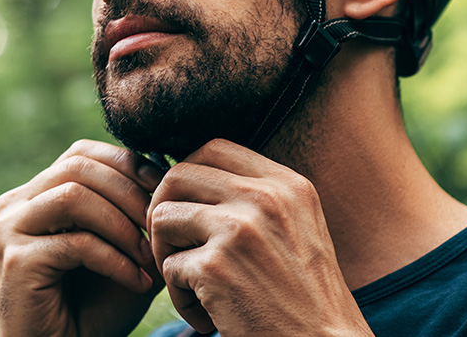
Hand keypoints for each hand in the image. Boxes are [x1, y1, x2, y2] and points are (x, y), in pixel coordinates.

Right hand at [0, 139, 165, 336]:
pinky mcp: (15, 259)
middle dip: (129, 192)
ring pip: (73, 195)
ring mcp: (9, 229)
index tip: (164, 190)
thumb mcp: (124, 250)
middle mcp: (15, 204)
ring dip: (121, 225)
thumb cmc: (96, 307)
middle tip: (160, 224)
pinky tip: (136, 281)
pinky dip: (115, 260)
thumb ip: (135, 211)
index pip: (81, 153)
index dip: (126, 164)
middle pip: (77, 166)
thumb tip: (167, 169)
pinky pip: (75, 242)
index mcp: (36, 194)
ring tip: (147, 256)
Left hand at [147, 139, 372, 336]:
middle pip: (177, 175)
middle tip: (172, 248)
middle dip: (161, 211)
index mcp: (287, 185)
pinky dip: (179, 299)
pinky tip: (207, 317)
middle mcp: (264, 198)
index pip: (212, 148)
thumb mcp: (296, 229)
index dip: (185, 175)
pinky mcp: (216, 267)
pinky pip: (168, 269)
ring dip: (165, 256)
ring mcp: (239, 230)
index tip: (184, 208)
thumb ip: (254, 198)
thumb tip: (184, 174)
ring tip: (191, 287)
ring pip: (162, 219)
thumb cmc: (304, 299)